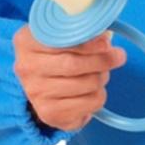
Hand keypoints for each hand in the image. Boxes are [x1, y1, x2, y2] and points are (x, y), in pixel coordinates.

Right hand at [12, 24, 127, 131]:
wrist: (39, 81)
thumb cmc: (56, 50)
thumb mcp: (60, 31)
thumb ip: (79, 29)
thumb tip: (106, 37)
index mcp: (26, 41)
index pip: (62, 42)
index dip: (89, 43)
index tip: (107, 43)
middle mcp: (26, 69)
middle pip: (74, 65)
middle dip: (103, 60)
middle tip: (118, 56)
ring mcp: (36, 94)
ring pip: (86, 85)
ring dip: (102, 77)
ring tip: (101, 72)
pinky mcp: (49, 115)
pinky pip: (89, 104)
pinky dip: (99, 96)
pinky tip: (92, 90)